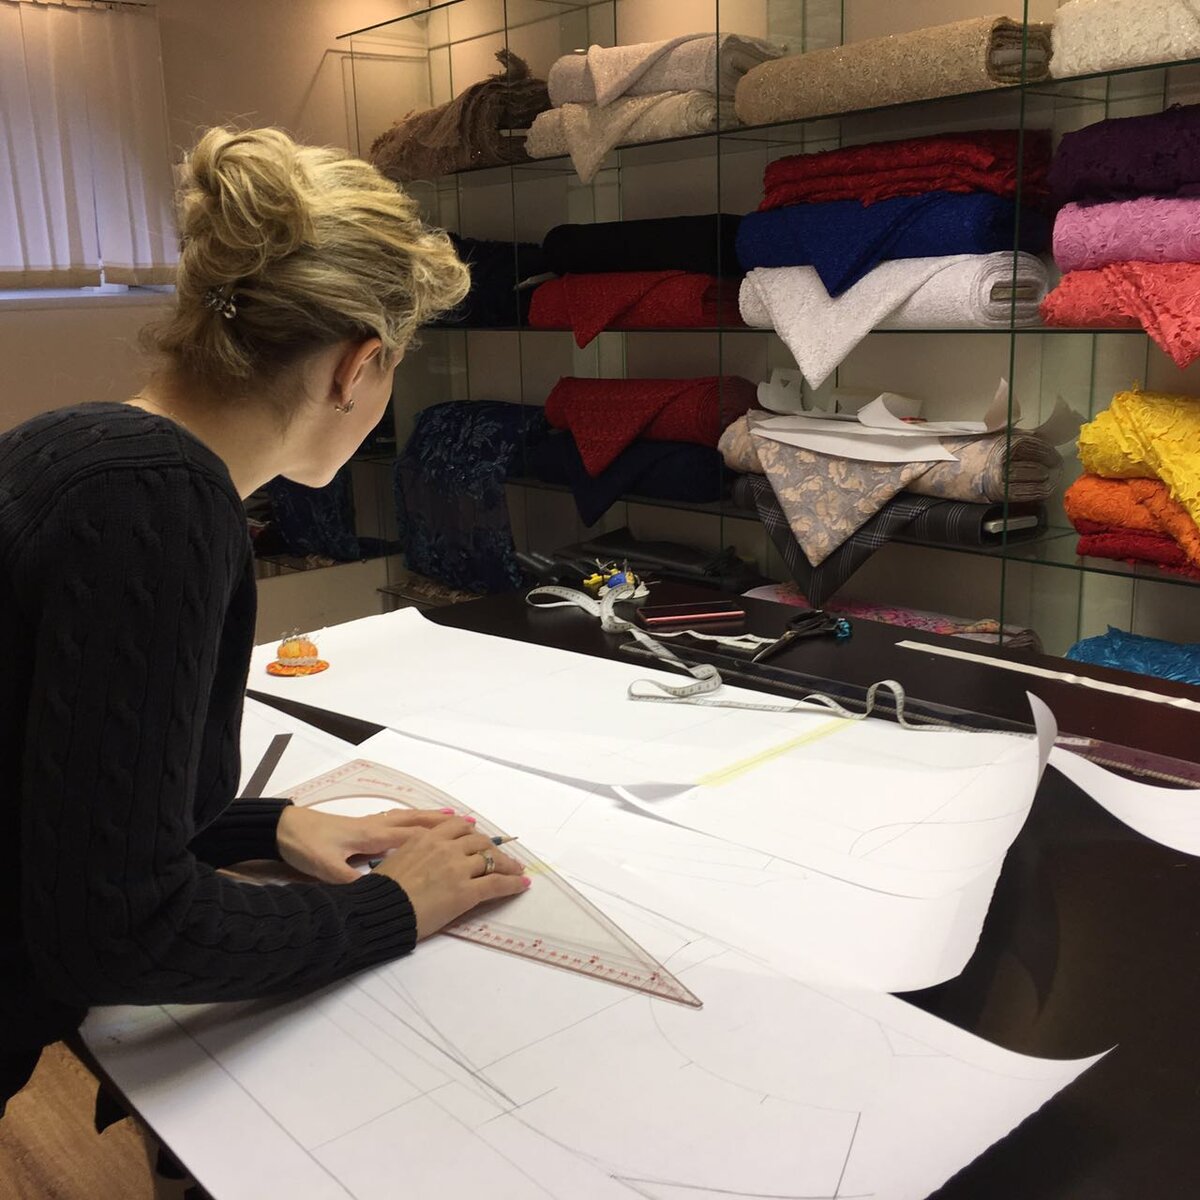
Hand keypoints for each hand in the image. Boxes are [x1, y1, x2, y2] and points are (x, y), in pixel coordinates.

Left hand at [276, 805, 461, 884]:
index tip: (469, 841)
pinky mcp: (363, 827)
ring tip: (456, 819)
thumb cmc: (306, 846)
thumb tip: (375, 894)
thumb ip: (351, 882)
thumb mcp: (326, 869)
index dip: (443, 838)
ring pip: (410, 818)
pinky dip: (415, 818)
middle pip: (419, 821)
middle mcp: (378, 826)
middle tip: (474, 826)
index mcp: (374, 835)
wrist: (283, 828)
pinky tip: (419, 823)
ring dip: (434, 818)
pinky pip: (398, 820)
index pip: (416, 835)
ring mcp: (371, 824)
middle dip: (447, 825)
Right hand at [370, 816, 527, 939]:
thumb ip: (415, 852)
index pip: (458, 826)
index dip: (472, 832)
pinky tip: (521, 884)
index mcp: (426, 838)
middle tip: (499, 856)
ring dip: (507, 864)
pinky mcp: (466, 891)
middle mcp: (445, 847)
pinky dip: (512, 883)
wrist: (380, 911)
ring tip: (516, 870)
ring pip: (491, 859)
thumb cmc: (381, 891)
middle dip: (491, 848)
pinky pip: (496, 883)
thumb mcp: (396, 858)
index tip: (478, 838)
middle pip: (478, 840)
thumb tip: (422, 858)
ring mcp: (457, 868)